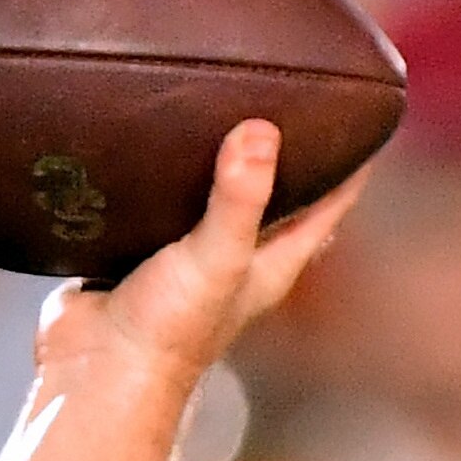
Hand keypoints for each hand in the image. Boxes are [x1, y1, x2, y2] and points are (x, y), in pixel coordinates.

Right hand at [36, 120, 364, 385]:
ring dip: (220, 154)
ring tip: (221, 96)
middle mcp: (237, 258)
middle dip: (286, 149)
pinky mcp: (139, 249)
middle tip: (289, 91)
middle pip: (276, 194)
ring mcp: (188, 255)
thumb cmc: (169, 332)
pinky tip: (149, 132)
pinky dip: (160, 168)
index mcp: (273, 263)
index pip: (329, 205)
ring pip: (214, 192)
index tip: (365, 114)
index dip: (352, 162)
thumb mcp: (217, 258)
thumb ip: (239, 199)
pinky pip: (156, 197)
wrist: (95, 369)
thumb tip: (262, 131)